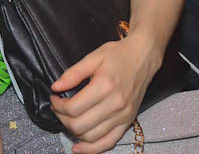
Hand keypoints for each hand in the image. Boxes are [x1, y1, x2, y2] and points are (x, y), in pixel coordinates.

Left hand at [49, 34, 158, 153]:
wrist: (143, 57)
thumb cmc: (118, 55)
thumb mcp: (93, 57)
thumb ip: (73, 73)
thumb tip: (55, 87)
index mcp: (105, 86)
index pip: (73, 108)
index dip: (58, 106)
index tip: (54, 98)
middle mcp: (115, 104)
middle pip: (79, 125)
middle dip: (62, 119)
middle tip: (58, 108)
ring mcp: (123, 116)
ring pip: (90, 137)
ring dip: (73, 132)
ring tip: (68, 119)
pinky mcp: (128, 121)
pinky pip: (108, 142)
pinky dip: (91, 148)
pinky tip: (79, 148)